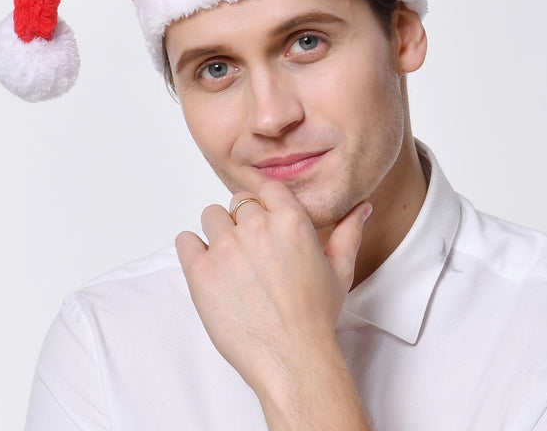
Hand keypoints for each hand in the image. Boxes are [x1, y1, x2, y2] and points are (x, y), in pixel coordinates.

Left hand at [176, 181, 370, 411]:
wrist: (291, 358)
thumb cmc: (315, 317)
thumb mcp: (340, 269)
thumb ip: (349, 231)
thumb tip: (362, 207)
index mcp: (290, 220)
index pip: (266, 188)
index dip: (264, 204)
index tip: (264, 222)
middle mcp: (257, 227)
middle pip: (238, 202)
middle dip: (243, 221)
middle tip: (250, 252)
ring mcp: (226, 247)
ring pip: (211, 215)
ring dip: (218, 233)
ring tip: (230, 262)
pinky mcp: (201, 270)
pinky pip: (185, 240)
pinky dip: (192, 250)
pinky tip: (209, 269)